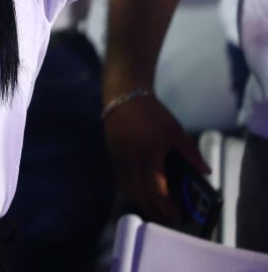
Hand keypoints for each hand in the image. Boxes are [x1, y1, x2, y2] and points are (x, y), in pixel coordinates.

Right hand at [104, 92, 209, 223]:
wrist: (123, 97)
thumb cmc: (152, 113)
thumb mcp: (175, 130)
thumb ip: (191, 152)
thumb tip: (205, 173)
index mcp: (150, 151)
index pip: (156, 185)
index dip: (166, 203)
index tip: (177, 215)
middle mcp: (131, 158)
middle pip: (139, 192)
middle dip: (153, 210)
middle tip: (168, 220)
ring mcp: (119, 158)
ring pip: (128, 189)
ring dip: (141, 203)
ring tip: (156, 213)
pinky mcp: (113, 157)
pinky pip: (121, 181)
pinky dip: (132, 193)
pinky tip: (141, 197)